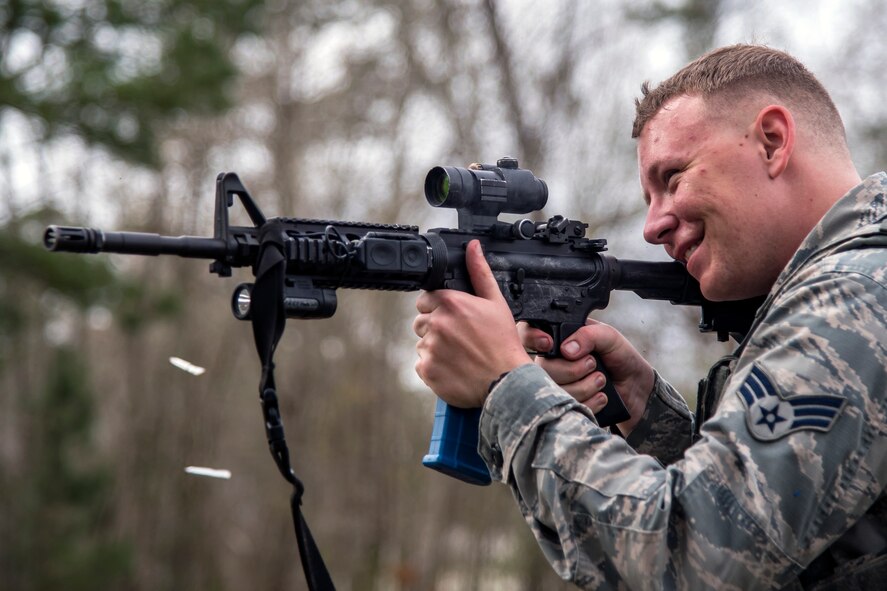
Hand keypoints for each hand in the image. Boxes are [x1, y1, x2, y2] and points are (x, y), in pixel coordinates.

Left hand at [414, 240, 531, 406]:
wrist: (506, 383)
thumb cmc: (503, 344)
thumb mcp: (496, 303)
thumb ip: (480, 272)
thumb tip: (473, 247)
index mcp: (451, 303)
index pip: (426, 300)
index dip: (439, 309)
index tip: (454, 320)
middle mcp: (437, 323)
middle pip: (421, 322)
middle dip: (436, 328)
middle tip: (459, 339)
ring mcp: (430, 347)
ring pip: (422, 343)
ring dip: (435, 348)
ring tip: (459, 355)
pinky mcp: (427, 369)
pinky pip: (421, 364)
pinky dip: (434, 367)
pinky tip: (453, 368)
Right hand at [518, 319, 654, 434]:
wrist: (637, 390)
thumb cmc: (622, 358)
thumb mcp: (610, 337)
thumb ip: (589, 335)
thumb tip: (566, 349)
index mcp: (558, 338)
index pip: (527, 333)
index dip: (533, 338)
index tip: (549, 345)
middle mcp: (551, 361)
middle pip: (541, 368)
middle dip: (571, 370)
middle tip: (593, 365)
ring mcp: (556, 385)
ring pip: (552, 391)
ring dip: (583, 387)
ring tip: (602, 381)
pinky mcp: (564, 406)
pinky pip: (565, 408)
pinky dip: (587, 403)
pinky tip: (601, 396)